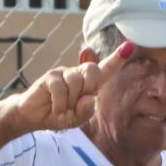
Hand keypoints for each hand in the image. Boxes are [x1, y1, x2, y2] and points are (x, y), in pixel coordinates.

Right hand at [11, 41, 134, 131]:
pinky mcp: (50, 76)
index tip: (130, 46)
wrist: (35, 117)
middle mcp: (78, 75)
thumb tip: (89, 97)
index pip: (106, 70)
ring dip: (70, 102)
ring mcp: (64, 73)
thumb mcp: (77, 119)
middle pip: (93, 69)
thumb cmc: (59, 116)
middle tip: (78, 101)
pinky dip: (60, 104)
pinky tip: (55, 108)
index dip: (117, 59)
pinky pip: (61, 88)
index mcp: (89, 84)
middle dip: (90, 86)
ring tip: (62, 108)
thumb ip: (86, 111)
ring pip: (76, 82)